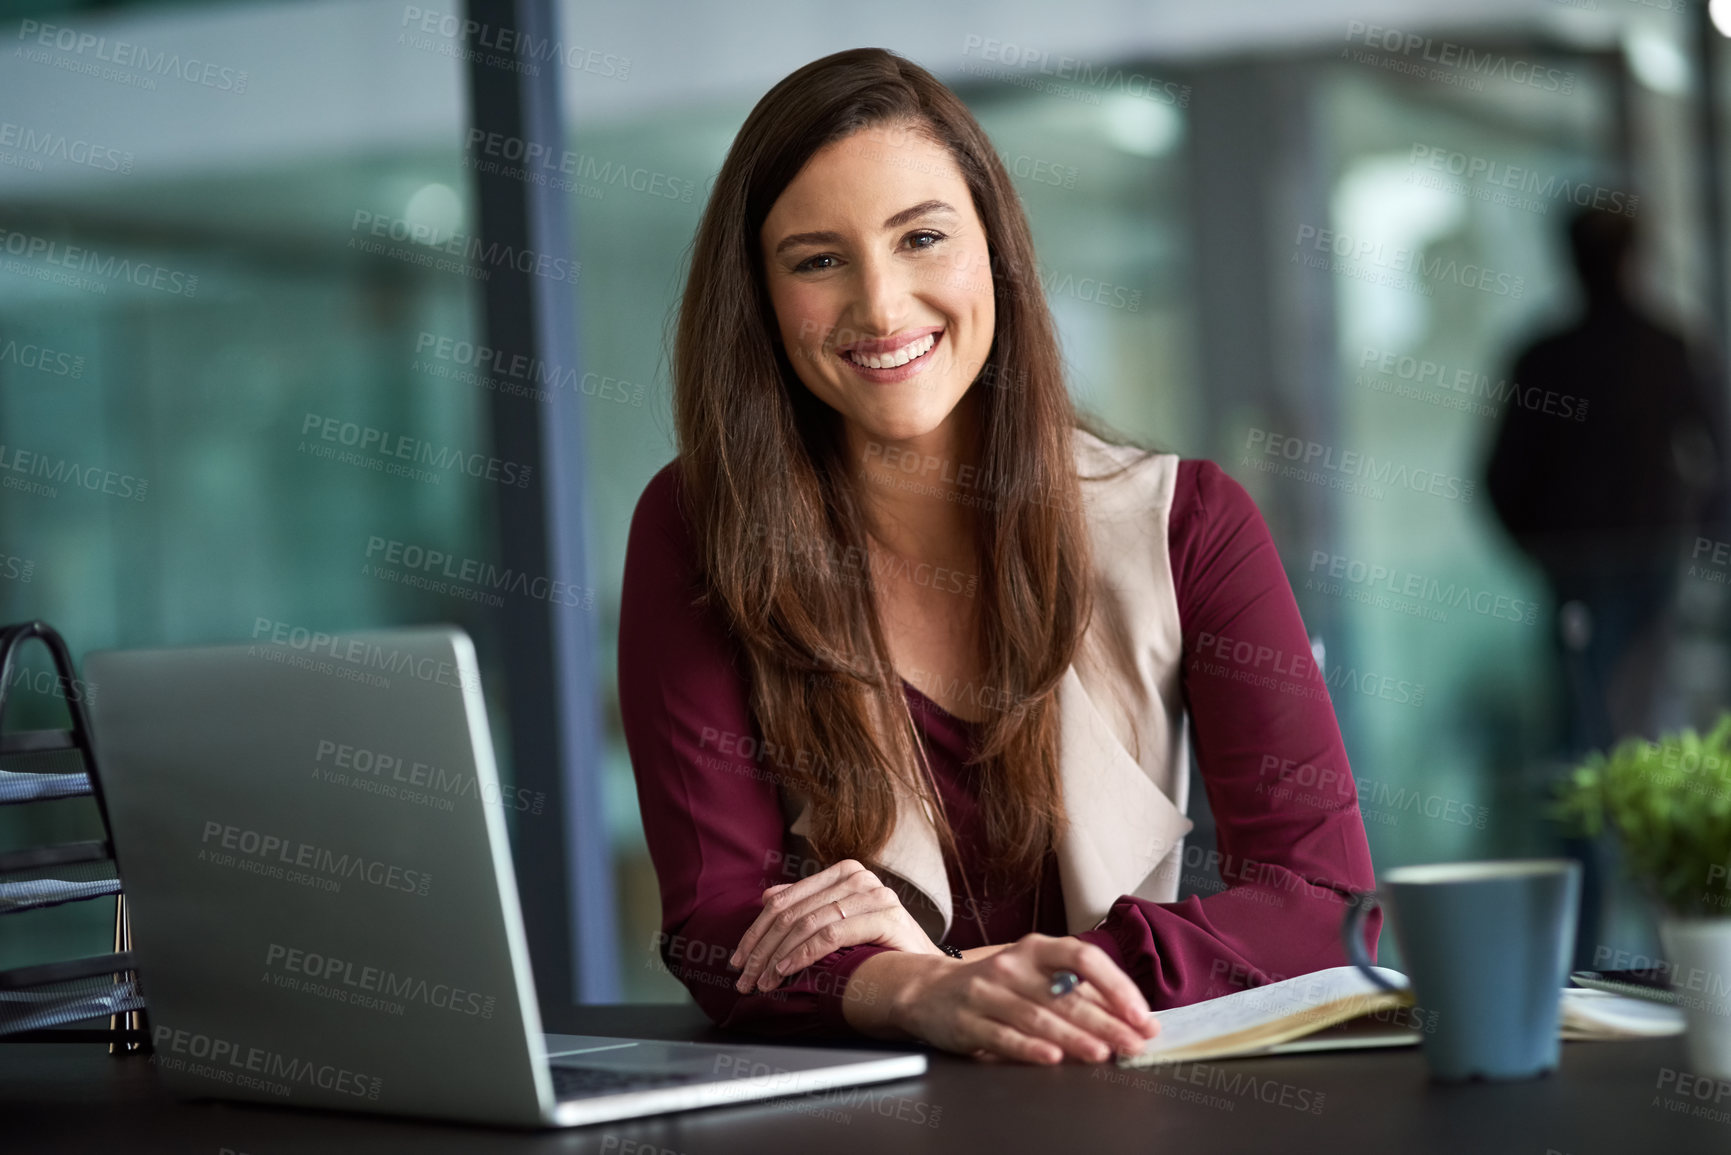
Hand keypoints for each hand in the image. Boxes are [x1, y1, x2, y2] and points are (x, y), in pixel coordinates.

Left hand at [729, 859, 940, 992]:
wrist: (926, 971)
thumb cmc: (880, 950)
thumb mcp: (840, 925)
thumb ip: (808, 906)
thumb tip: (767, 897)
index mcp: (843, 873)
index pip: (786, 901)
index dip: (756, 931)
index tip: (738, 958)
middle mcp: (858, 876)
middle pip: (792, 912)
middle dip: (762, 948)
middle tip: (743, 977)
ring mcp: (873, 893)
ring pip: (807, 923)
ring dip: (777, 956)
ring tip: (762, 981)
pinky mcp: (884, 914)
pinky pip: (831, 934)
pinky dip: (803, 954)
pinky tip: (786, 970)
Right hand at [874, 933, 1159, 1063]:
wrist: (930, 991)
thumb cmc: (997, 986)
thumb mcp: (1035, 977)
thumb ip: (1078, 994)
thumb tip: (1132, 1019)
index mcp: (1037, 949)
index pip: (1083, 958)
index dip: (1116, 985)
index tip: (1140, 1014)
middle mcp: (1012, 965)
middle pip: (1065, 995)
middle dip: (1105, 1022)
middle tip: (1134, 1044)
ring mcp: (987, 992)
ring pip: (1037, 1017)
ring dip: (1073, 1037)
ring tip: (1102, 1053)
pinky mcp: (968, 1021)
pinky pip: (1003, 1036)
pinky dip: (1029, 1048)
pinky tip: (1052, 1058)